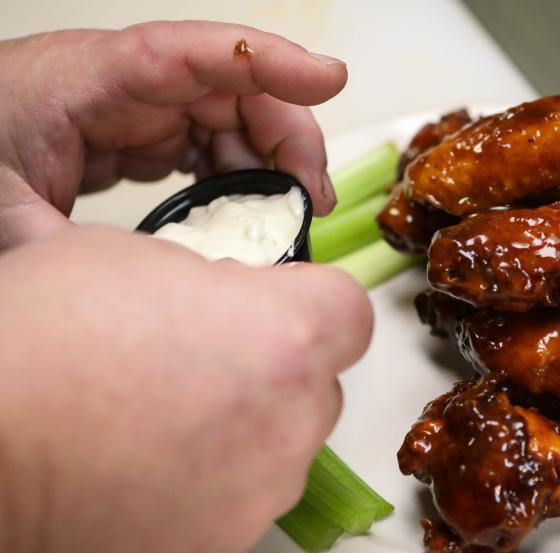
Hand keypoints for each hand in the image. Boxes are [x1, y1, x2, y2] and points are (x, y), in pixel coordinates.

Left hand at [0, 21, 346, 245]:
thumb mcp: (4, 225)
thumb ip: (71, 253)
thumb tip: (147, 290)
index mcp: (76, 85)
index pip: (186, 55)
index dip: (267, 62)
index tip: (327, 80)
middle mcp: (112, 90)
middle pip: (226, 90)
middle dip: (285, 137)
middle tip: (313, 198)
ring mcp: (123, 112)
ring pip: (223, 118)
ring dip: (267, 163)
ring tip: (290, 214)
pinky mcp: (126, 137)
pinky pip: (200, 144)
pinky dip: (234, 175)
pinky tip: (246, 212)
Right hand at [0, 226, 372, 552]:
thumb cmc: (37, 350)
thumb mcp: (125, 258)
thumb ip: (208, 280)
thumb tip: (220, 298)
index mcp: (287, 335)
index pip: (348, 311)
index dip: (310, 304)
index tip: (278, 305)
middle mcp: (292, 419)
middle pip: (316, 384)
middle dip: (275, 370)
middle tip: (201, 363)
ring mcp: (260, 491)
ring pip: (280, 448)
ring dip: (243, 431)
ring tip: (157, 420)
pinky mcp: (218, 545)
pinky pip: (237, 502)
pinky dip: (207, 486)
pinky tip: (141, 468)